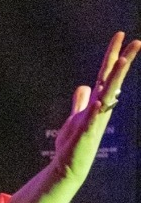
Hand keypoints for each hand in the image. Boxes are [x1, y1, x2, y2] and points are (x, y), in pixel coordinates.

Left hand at [3, 32, 140, 202]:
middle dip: (123, 60)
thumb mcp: (76, 117)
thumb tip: (84, 86)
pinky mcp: (87, 131)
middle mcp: (101, 108)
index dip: (113, 55)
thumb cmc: (72, 143)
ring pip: (109, 94)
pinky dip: (96, 106)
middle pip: (113, 80)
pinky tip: (100, 96)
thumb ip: (80, 101)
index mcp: (97, 102)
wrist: (68, 166)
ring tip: (123, 60)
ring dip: (116, 78)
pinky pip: (94, 116)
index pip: (106, 74)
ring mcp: (96, 118)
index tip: (120, 36)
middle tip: (135, 41)